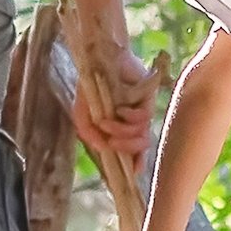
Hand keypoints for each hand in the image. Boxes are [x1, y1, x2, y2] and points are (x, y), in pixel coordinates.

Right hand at [70, 32, 158, 160]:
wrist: (100, 59)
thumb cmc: (91, 86)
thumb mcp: (82, 112)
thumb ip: (87, 132)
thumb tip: (102, 149)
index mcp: (120, 131)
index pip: (132, 153)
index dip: (134, 165)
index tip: (131, 172)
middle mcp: (133, 125)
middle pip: (138, 149)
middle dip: (125, 149)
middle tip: (111, 143)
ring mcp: (141, 113)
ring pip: (141, 136)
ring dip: (123, 133)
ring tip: (107, 123)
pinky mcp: (148, 100)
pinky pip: (143, 118)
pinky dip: (129, 118)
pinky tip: (121, 110)